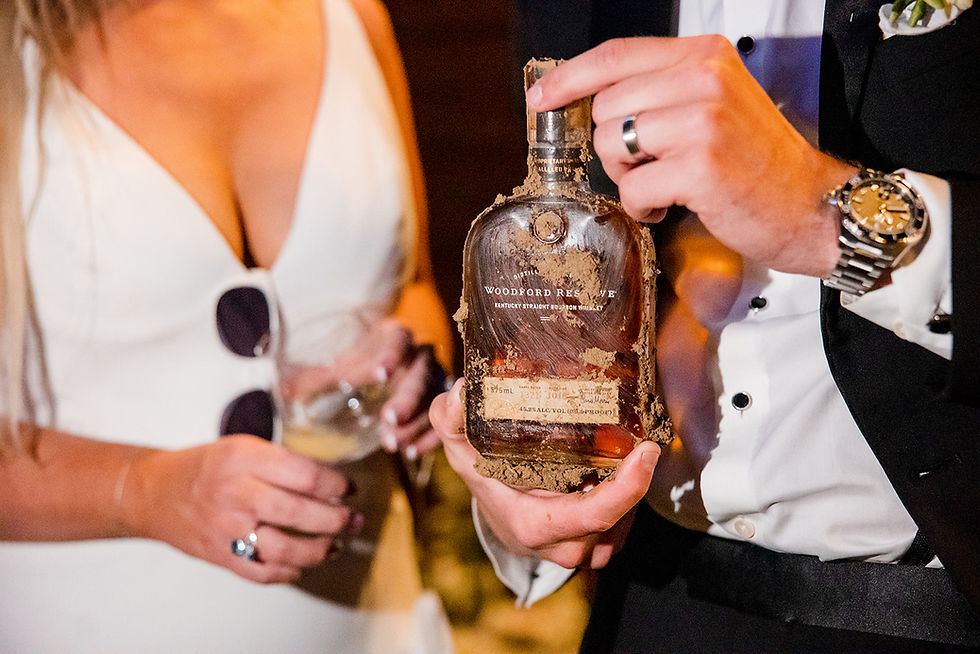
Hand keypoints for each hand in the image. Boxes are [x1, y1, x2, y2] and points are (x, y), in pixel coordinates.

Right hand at [122, 435, 357, 583]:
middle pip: (298, 511)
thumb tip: (330, 479)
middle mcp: (235, 493)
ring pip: (284, 547)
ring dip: (319, 549)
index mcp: (244, 459)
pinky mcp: (220, 555)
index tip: (349, 488)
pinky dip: (288, 572)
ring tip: (336, 544)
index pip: (303, 473)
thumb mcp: (243, 446)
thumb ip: (282, 461)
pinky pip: (262, 572)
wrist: (154, 493)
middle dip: (335, 518)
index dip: (335, 484)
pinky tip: (303, 564)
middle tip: (352, 519)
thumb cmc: (205, 467)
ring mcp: (226, 528)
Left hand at [282, 318, 445, 458]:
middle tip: (389, 419)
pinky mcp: (440, 404)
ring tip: (392, 444)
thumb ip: (318, 377)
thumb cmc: (363, 361)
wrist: (393, 367)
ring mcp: (434, 380)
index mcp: (396, 336)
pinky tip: (412, 452)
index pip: (398, 340)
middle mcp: (420, 355)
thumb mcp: (340, 365)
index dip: (392, 354)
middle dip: (407, 398)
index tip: (381, 372)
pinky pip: (444, 420)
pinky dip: (429, 437)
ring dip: (415, 423)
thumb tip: (283, 390)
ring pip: (434, 400)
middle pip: (421, 374)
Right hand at [429, 379, 660, 568]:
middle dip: (633, 478)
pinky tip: (622, 467)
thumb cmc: (483, 480)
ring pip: (627, 521)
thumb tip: (460, 392)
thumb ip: (450, 420)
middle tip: (639, 436)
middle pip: (618, 516)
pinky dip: (629, 496)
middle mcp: (564, 546)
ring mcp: (585, 551)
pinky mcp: (600, 546)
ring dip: (632, 488)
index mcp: (536, 526)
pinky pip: (626, 523)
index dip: (629, 487)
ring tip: (629, 450)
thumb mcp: (460, 449)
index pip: (595, 514)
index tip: (647, 450)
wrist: (497, 519)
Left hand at [527, 35, 857, 277]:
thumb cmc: (757, 161)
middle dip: (615, 146)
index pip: (615, 55)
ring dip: (627, 176)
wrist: (811, 204)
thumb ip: (660, 91)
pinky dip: (642, 207)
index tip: (542, 98)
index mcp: (704, 55)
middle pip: (605, 107)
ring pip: (612, 145)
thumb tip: (590, 102)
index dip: (569, 77)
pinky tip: (670, 206)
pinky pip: (631, 189)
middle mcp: (703, 78)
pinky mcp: (699, 165)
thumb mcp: (714, 102)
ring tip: (665, 184)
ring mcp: (702, 120)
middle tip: (651, 165)